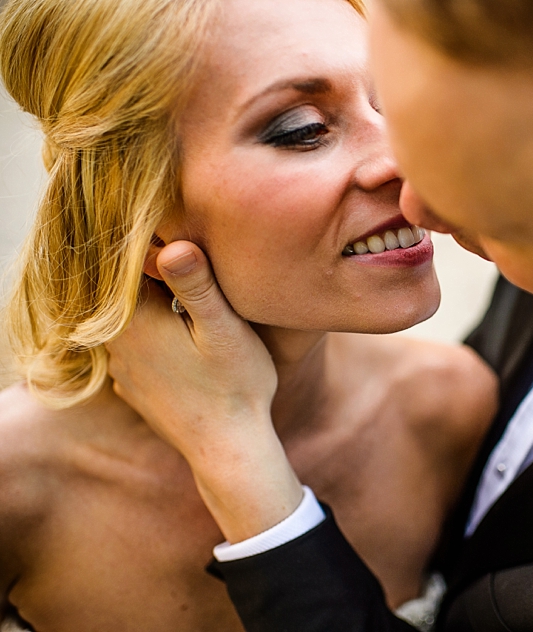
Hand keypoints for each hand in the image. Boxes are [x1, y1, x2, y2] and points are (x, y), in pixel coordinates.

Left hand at [107, 241, 302, 542]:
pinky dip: (151, 336)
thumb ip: (195, 285)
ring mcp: (121, 369)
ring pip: (128, 321)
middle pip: (125, 292)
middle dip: (151, 275)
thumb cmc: (235, 385)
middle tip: (186, 261)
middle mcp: (115, 343)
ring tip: (184, 299)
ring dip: (151, 306)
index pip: (129, 264)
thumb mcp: (223, 328)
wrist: (228, 448)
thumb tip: (172, 243)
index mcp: (132, 321)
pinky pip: (134, 348)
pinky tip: (178, 338)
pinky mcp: (133, 387)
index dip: (155, 246)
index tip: (179, 236)